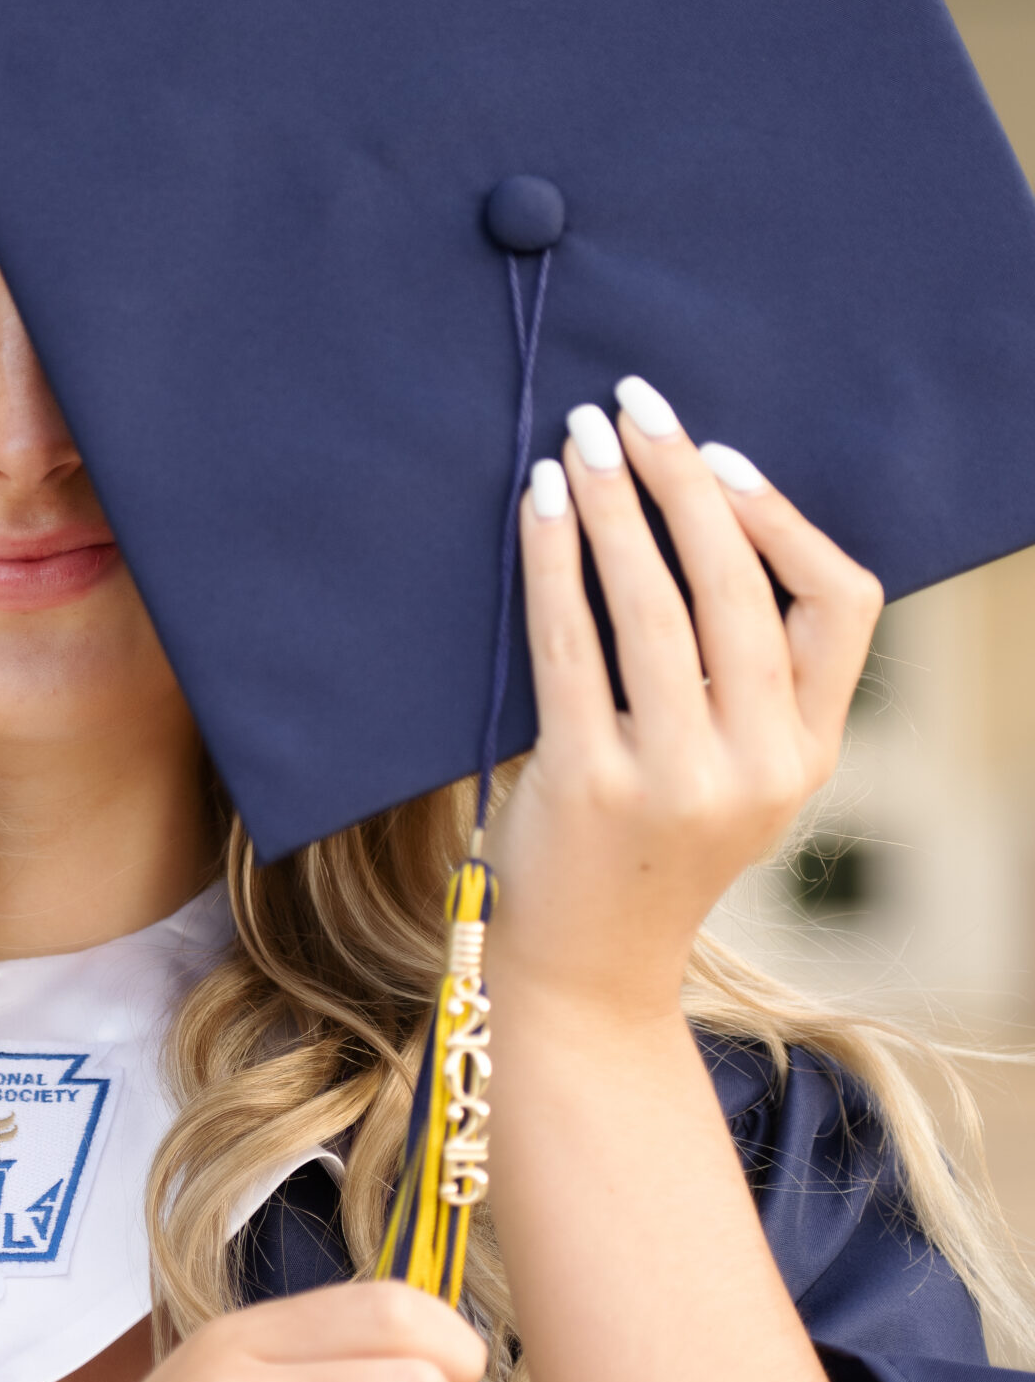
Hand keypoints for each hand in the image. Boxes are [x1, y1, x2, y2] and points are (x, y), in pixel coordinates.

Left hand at [484, 378, 883, 1030]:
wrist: (584, 974)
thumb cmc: (643, 849)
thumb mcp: (729, 776)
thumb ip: (739, 682)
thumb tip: (696, 519)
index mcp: (808, 755)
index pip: (845, 606)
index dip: (783, 518)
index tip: (720, 459)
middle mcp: (758, 767)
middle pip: (736, 586)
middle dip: (681, 481)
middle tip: (634, 407)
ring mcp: (676, 779)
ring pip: (652, 604)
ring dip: (611, 505)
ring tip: (578, 439)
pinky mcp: (592, 784)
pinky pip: (571, 643)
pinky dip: (552, 562)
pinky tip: (536, 509)